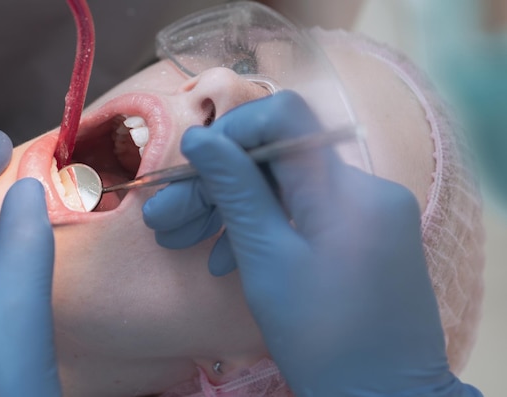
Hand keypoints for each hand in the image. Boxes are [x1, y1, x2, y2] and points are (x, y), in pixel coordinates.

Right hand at [143, 92, 480, 395]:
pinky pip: (306, 214)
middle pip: (278, 161)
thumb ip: (236, 191)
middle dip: (217, 185)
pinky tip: (223, 260)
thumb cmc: (321, 339)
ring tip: (179, 240)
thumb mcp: (266, 262)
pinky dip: (265, 229)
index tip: (193, 164)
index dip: (233, 131)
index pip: (286, 119)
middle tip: (163, 219)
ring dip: (232, 210)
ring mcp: (368, 212)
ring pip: (286, 190)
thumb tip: (199, 138)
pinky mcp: (363, 235)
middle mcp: (366, 189)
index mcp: (347, 192)